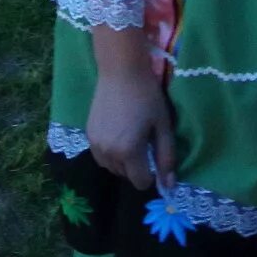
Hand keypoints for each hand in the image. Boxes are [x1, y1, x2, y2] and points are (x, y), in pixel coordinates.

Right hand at [87, 66, 177, 193]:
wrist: (121, 71)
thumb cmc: (147, 97)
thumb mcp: (163, 126)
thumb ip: (166, 157)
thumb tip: (168, 185)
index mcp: (129, 152)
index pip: (140, 182)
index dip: (151, 174)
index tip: (154, 156)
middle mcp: (109, 153)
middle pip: (126, 176)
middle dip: (137, 166)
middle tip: (144, 141)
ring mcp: (95, 145)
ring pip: (112, 168)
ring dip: (123, 162)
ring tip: (131, 138)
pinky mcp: (88, 135)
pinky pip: (101, 157)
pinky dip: (111, 153)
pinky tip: (118, 134)